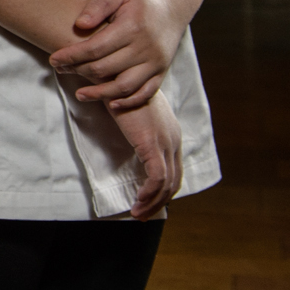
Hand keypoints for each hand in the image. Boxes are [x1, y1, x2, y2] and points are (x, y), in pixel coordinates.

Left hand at [51, 0, 185, 110]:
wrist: (173, 5)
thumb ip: (97, 6)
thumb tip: (79, 25)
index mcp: (132, 27)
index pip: (96, 48)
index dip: (72, 56)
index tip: (53, 59)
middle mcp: (146, 48)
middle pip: (106, 68)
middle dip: (78, 71)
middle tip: (59, 69)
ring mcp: (156, 62)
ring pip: (125, 86)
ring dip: (100, 93)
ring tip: (80, 94)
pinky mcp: (162, 71)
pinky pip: (146, 93)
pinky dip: (129, 102)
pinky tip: (111, 104)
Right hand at [111, 91, 183, 217]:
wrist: (114, 76)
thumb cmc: (117, 90)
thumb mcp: (131, 111)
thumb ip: (134, 126)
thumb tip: (127, 134)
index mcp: (170, 132)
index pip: (174, 168)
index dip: (163, 188)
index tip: (148, 200)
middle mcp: (173, 139)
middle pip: (174, 179)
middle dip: (160, 200)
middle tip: (143, 213)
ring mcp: (165, 142)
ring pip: (167, 183)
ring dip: (152, 202)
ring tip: (137, 213)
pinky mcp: (152, 145)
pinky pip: (156, 178)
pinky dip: (149, 193)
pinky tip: (137, 201)